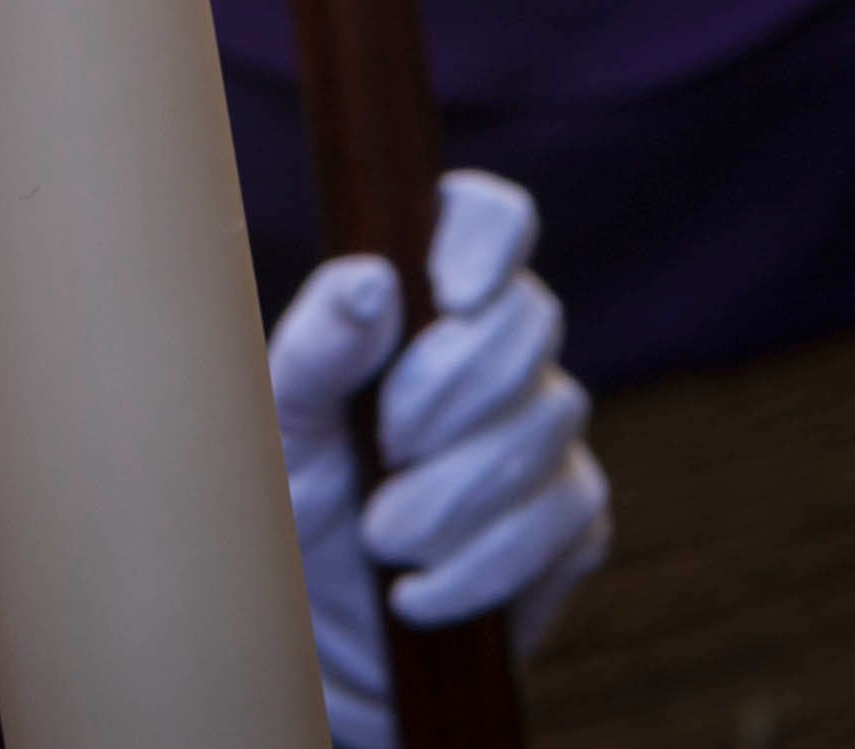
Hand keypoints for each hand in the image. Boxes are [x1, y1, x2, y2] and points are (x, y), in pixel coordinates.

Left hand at [270, 172, 610, 748]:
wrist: (323, 637)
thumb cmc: (294, 507)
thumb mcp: (281, 428)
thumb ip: (316, 349)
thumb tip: (374, 278)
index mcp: (423, 304)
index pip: (487, 216)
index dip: (488, 237)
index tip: (450, 296)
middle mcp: (499, 353)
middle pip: (529, 317)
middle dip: (452, 390)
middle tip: (385, 448)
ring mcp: (546, 430)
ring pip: (550, 419)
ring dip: (456, 490)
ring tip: (382, 537)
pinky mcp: (573, 516)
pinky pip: (564, 515)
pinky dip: (483, 560)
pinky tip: (420, 591)